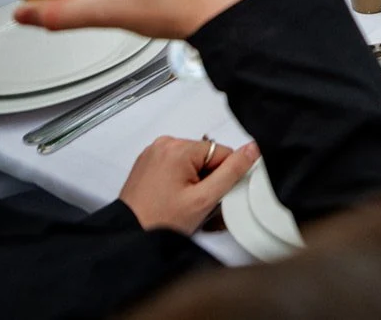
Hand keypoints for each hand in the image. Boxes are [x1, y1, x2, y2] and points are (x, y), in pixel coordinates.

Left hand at [119, 135, 259, 232]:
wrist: (128, 236)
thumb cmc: (159, 221)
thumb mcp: (204, 199)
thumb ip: (232, 172)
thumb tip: (252, 149)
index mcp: (178, 147)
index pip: (222, 153)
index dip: (222, 178)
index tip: (208, 196)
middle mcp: (164, 144)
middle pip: (207, 157)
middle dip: (207, 179)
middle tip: (193, 203)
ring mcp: (153, 153)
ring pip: (193, 162)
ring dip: (194, 181)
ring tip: (181, 203)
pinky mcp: (147, 163)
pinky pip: (176, 165)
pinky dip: (180, 180)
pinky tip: (172, 198)